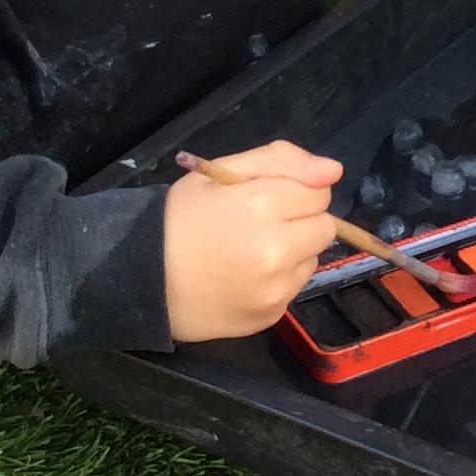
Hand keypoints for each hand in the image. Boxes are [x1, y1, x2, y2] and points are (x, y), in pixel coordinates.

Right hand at [162, 142, 341, 340]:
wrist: (143, 280)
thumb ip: (280, 161)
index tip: (266, 198)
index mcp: (263, 204)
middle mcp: (277, 249)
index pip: (319, 191)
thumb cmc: (180, 219)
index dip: (294, 191)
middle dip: (300, 220)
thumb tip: (333, 170)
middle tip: (260, 223)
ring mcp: (276, 287)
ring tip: (249, 251)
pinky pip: (294, 287)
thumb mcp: (220, 172)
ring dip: (293, 250)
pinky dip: (279, 279)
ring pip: (312, 257)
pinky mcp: (272, 314)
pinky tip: (245, 276)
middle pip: (325, 225)